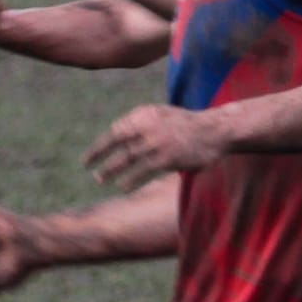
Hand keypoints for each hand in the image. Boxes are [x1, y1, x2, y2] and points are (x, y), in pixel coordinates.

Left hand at [84, 105, 224, 189]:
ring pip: (128, 157)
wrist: (214, 130)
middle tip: (88, 168)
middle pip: (117, 141)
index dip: (99, 146)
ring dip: (111, 170)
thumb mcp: (159, 115)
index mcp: (144, 114)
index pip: (115, 131)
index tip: (87, 159)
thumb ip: (137, 123)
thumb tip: (113, 133)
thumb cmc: (183, 125)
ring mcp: (158, 141)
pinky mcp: (168, 157)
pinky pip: (144, 170)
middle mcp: (148, 125)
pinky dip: (131, 179)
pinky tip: (122, 187)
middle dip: (99, 156)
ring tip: (100, 179)